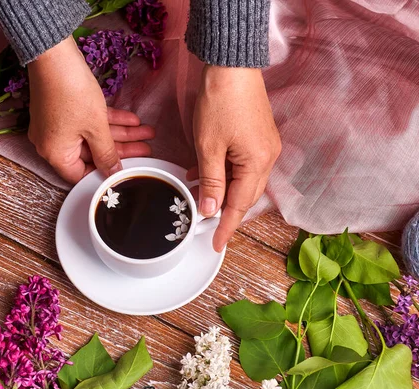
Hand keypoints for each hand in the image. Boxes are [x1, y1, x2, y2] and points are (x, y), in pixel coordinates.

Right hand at [27, 37, 154, 183]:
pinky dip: (108, 121)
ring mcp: (57, 126)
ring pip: (93, 135)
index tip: (127, 170)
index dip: (105, 173)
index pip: (82, 174)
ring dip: (120, 133)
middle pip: (92, 153)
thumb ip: (107, 153)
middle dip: (122, 148)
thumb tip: (112, 173)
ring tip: (146, 131)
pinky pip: (87, 122)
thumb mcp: (95, 128)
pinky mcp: (63, 110)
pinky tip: (132, 119)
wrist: (54, 55)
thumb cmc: (72, 93)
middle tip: (146, 147)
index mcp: (55, 154)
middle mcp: (52, 143)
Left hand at [188, 66, 280, 251]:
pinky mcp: (258, 136)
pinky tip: (202, 173)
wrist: (231, 65)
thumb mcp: (208, 147)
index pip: (240, 205)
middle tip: (205, 226)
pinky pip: (241, 164)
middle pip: (245, 194)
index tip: (215, 245)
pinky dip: (224, 173)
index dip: (226, 227)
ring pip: (242, 180)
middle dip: (225, 211)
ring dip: (221, 190)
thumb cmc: (219, 102)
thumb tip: (210, 210)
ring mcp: (264, 146)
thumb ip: (210, 182)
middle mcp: (267, 157)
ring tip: (197, 197)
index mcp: (258, 163)